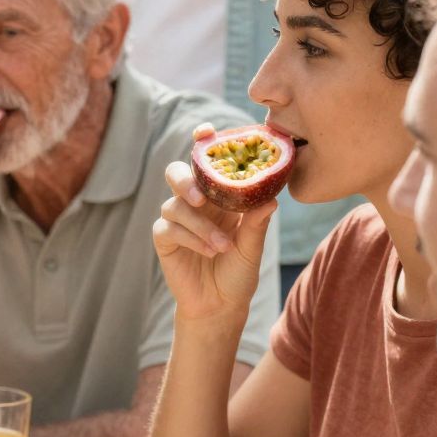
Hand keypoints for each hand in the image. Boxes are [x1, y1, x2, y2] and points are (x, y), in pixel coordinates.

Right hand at [153, 129, 275, 327]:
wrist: (221, 305)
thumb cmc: (239, 272)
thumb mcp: (253, 247)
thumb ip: (257, 223)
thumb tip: (272, 199)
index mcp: (218, 195)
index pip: (206, 161)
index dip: (203, 143)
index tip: (205, 132)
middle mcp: (195, 202)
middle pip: (177, 173)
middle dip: (186, 180)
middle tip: (201, 196)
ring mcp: (177, 219)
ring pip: (175, 204)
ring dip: (200, 225)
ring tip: (222, 245)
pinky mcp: (165, 239)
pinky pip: (169, 228)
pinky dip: (191, 238)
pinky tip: (210, 251)